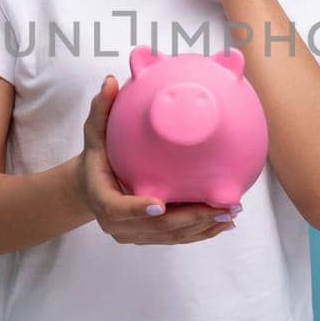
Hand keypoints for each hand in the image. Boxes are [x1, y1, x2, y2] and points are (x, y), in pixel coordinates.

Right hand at [76, 74, 238, 244]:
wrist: (89, 188)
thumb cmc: (96, 156)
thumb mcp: (94, 133)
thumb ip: (101, 109)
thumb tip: (110, 81)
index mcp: (102, 198)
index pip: (118, 208)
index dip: (138, 208)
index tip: (161, 203)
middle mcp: (117, 224)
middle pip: (155, 227)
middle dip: (190, 219)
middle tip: (219, 207)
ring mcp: (134, 235)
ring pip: (170, 237)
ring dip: (202, 228)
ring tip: (230, 213)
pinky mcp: (148, 238)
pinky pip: (177, 239)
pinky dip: (201, 233)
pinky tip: (225, 222)